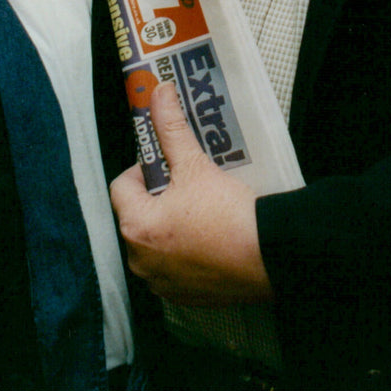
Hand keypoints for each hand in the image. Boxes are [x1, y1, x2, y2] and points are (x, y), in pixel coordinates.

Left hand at [110, 81, 273, 305]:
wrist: (269, 256)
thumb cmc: (229, 216)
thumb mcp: (195, 164)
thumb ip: (170, 127)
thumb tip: (159, 94)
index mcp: (136, 227)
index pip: (122, 185)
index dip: (144, 169)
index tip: (169, 165)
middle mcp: (141, 261)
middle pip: (137, 214)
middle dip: (158, 197)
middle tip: (188, 184)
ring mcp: (162, 283)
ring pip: (155, 241)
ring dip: (170, 224)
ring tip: (202, 209)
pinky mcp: (185, 296)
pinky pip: (174, 266)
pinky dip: (185, 251)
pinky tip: (211, 236)